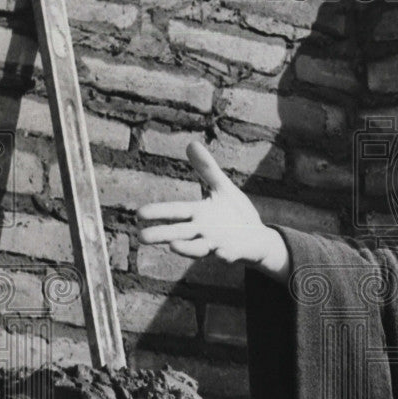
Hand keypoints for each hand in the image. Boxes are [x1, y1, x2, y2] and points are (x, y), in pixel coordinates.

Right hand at [137, 142, 288, 277]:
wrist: (258, 238)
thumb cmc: (235, 213)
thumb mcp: (222, 187)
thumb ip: (207, 169)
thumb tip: (191, 143)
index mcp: (199, 214)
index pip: (175, 211)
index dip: (159, 212)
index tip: (139, 213)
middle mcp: (203, 232)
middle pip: (180, 233)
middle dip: (162, 234)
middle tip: (141, 237)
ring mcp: (218, 244)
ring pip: (199, 248)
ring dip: (187, 249)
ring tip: (172, 247)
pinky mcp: (235, 253)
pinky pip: (229, 255)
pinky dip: (225, 255)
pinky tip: (221, 253)